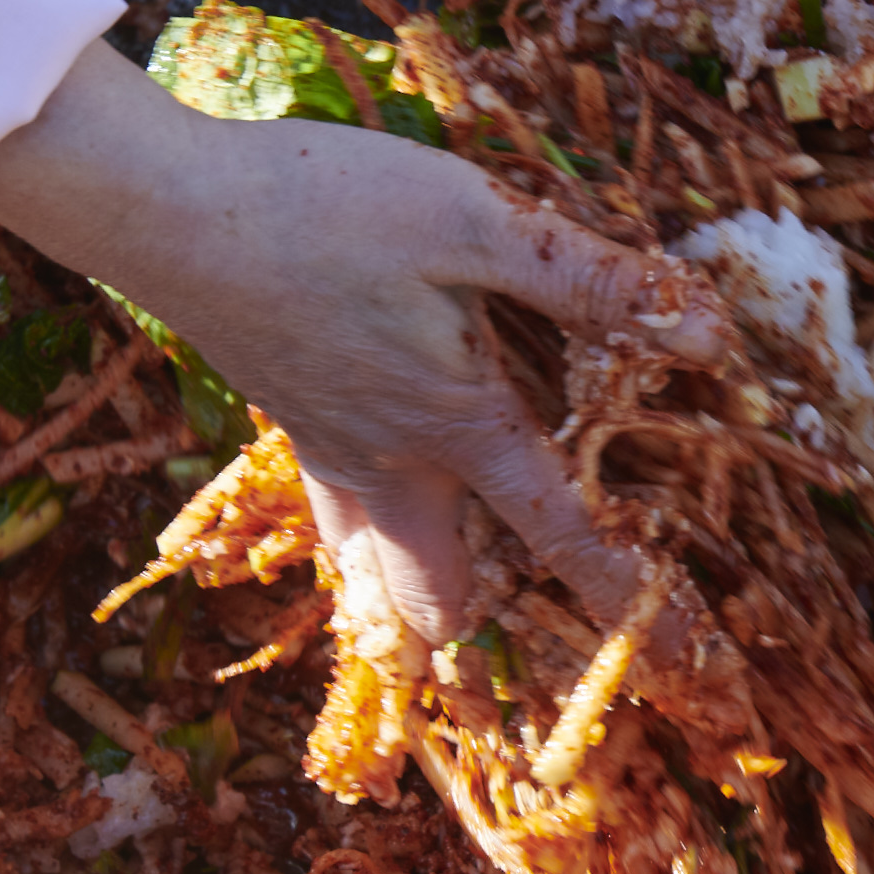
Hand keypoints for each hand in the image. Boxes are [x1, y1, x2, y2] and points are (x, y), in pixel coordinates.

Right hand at [0, 41, 726, 641]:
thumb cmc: (325, 208)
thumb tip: (706, 333)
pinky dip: (360, 543)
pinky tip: (377, 510)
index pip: (562, 533)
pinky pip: (332, 513)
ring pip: (377, 573)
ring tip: (454, 625)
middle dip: (492, 628)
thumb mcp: (475, 222)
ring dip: (417, 601)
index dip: (629, 599)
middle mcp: (393, 459)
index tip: (685, 666)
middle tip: (548, 639)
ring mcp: (329, 446)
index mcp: (457, 422)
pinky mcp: (285, 413)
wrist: (167, 209)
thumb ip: (589, 282)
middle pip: (442, 596)